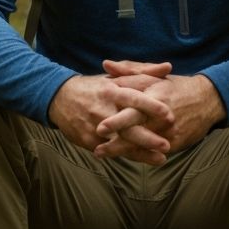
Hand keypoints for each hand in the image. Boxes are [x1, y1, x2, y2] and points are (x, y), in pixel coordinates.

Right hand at [48, 71, 173, 164]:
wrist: (60, 98)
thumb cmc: (95, 87)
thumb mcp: (116, 75)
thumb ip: (143, 71)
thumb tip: (168, 67)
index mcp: (111, 90)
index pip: (133, 98)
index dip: (150, 106)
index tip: (168, 114)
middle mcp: (103, 109)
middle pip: (127, 125)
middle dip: (147, 137)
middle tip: (167, 145)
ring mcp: (95, 127)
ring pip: (121, 142)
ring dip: (141, 152)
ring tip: (161, 159)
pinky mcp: (89, 140)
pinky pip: (111, 150)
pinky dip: (127, 156)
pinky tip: (143, 160)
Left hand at [94, 61, 225, 160]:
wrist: (207, 101)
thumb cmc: (175, 86)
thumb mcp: (153, 76)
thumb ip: (128, 72)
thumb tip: (105, 65)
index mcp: (155, 94)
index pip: (133, 105)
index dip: (117, 116)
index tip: (99, 124)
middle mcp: (160, 114)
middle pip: (136, 126)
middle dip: (117, 136)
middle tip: (98, 141)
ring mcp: (168, 131)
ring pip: (142, 143)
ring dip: (121, 149)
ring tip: (100, 151)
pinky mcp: (174, 143)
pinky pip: (154, 152)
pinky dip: (138, 154)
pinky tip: (122, 157)